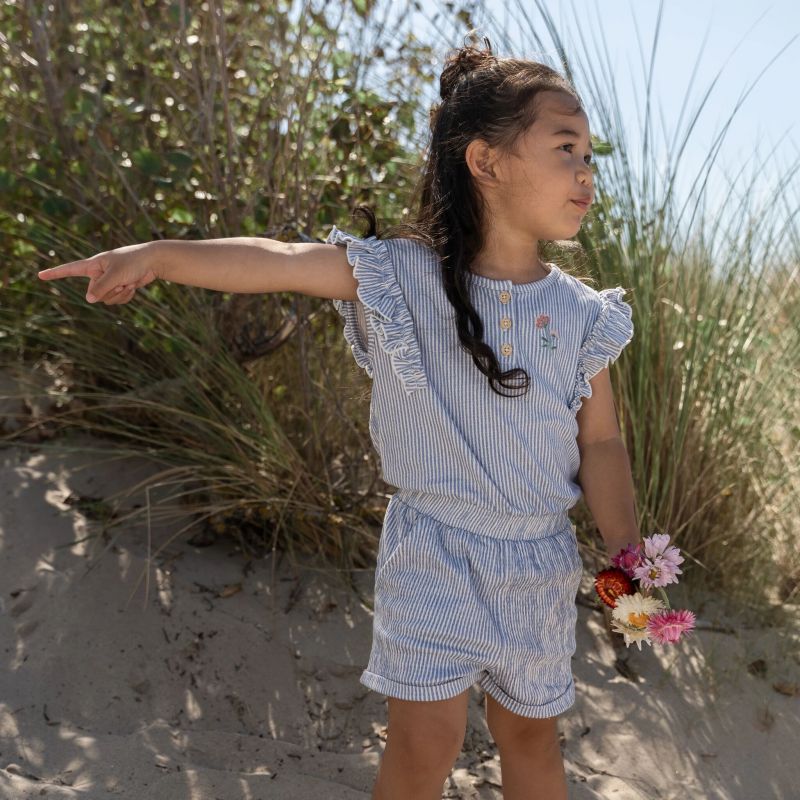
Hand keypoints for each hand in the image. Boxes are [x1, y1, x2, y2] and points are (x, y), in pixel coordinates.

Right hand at [37, 241, 162, 305]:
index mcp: (93, 265)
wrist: (152, 262)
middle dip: (110, 290)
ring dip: (120, 293)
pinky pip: (118, 301)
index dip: (55, 273)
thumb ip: (101, 287)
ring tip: (129, 281)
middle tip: (123, 279)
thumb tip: (88, 300)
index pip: (70, 270)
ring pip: (107, 300)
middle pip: (95, 294)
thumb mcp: (115, 274)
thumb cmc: (133, 262)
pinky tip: (134, 285)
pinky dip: (127, 296)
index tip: (40, 276)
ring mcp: (109, 283)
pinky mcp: (119, 288)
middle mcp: (98, 274)